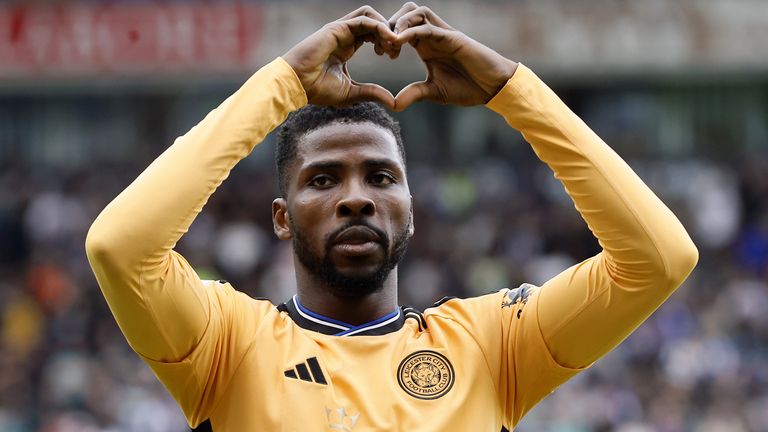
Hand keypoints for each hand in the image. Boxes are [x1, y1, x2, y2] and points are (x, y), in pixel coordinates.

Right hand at [282, 6, 398, 108]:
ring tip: (394, 43)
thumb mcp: (351, 94)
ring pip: (370, 15)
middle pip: (374, 23)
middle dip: (389, 33)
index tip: (393, 56)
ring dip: (386, 27)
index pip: (372, 35)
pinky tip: (389, 39)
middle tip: (396, 51)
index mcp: (347, 47)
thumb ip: (372, 93)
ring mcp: (340, 30)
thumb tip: (393, 102)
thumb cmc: (317, 90)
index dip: (387, 42)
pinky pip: (364, 20)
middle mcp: (344, 35)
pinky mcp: (337, 28)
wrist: (297, 85)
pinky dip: (379, 26)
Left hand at [388, 2, 518, 110]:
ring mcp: (443, 34)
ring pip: (417, 11)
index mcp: (426, 45)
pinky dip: (411, 31)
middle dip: (390, 25)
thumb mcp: (434, 92)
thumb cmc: (467, 87)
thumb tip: (394, 104)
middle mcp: (433, 35)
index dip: (387, 37)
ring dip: (400, 23)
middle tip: (383, 47)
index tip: (381, 54)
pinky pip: (428, 26)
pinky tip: (399, 43)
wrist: (492, 88)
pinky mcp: (452, 37)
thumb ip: (414, 94)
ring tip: (390, 43)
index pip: (402, 28)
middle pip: (407, 12)